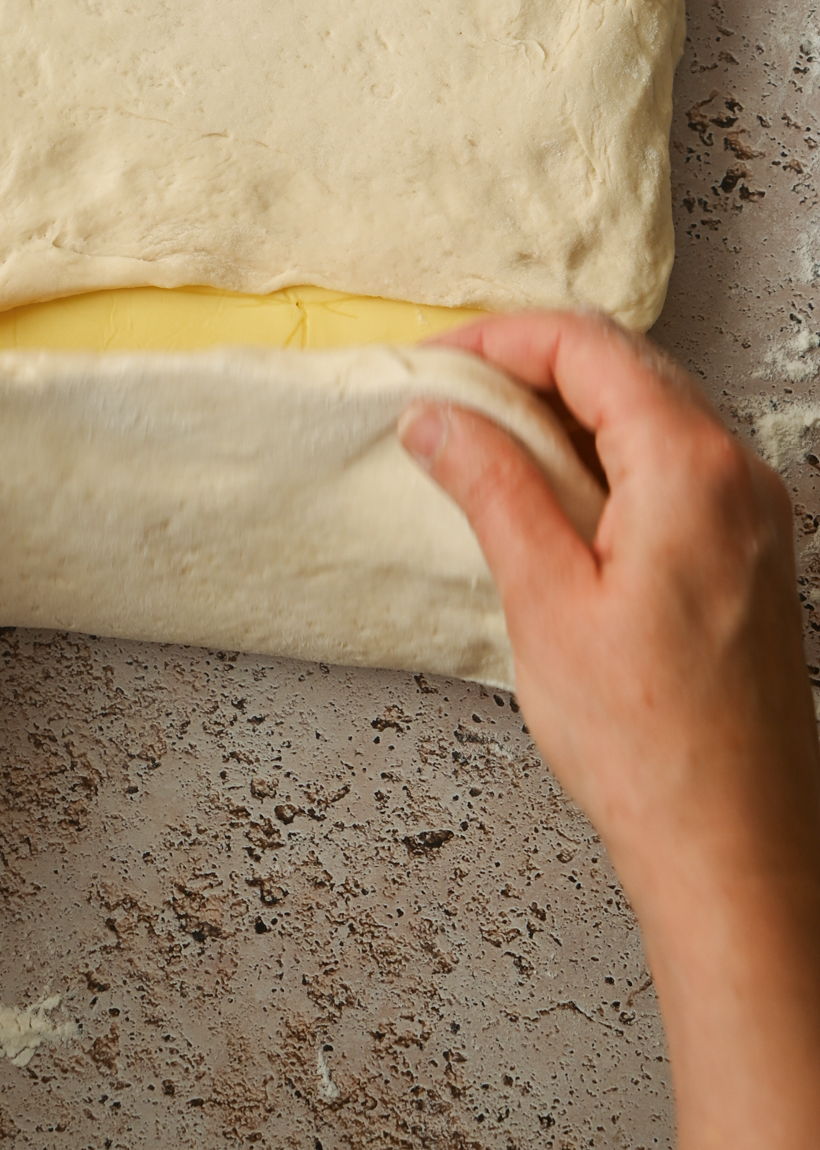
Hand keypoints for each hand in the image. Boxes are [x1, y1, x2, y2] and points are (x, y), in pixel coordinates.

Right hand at [399, 311, 819, 1149]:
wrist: (736, 850)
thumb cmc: (650, 745)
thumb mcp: (544, 601)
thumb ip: (492, 488)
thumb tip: (438, 417)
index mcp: (691, 469)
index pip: (588, 347)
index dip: (499, 338)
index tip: (434, 360)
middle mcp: (738, 473)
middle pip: (625, 365)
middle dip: (529, 362)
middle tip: (447, 393)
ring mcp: (754, 511)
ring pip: (649, 409)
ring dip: (565, 407)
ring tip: (484, 441)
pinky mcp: (749, 551)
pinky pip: (672, 461)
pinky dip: (603, 452)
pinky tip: (550, 493)